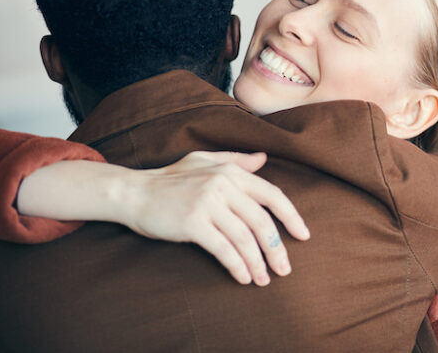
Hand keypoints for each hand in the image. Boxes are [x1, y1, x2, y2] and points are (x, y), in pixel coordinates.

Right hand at [123, 151, 309, 285]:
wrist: (134, 192)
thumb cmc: (171, 179)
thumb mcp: (205, 161)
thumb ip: (236, 160)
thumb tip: (264, 158)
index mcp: (231, 172)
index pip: (272, 195)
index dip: (291, 217)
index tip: (303, 235)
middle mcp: (223, 185)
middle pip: (261, 222)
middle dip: (276, 249)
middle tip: (284, 269)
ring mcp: (208, 204)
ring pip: (244, 239)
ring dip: (257, 263)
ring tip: (264, 279)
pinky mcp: (193, 223)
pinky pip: (223, 249)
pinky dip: (236, 265)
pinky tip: (243, 277)